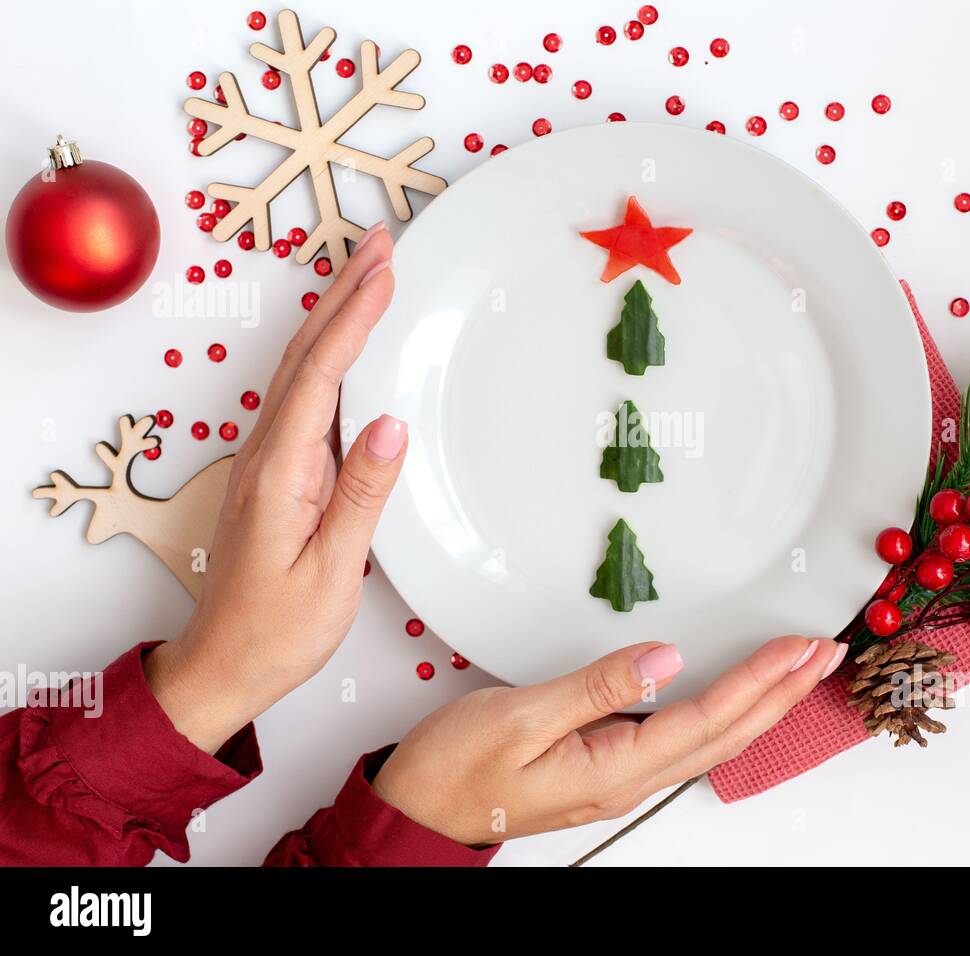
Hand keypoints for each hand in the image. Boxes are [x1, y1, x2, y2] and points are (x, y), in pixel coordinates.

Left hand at [146, 222, 406, 751]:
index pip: (322, 374)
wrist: (225, 664)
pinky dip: (329, 354)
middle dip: (343, 291)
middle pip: (306, 353)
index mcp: (281, 471)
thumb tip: (392, 423)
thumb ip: (360, 494)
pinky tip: (347, 345)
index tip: (385, 270)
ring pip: (302, 368)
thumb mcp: (331, 569)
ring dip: (335, 315)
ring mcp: (269, 461)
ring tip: (370, 274)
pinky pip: (304, 396)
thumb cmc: (278, 628)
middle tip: (380, 242)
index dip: (354, 317)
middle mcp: (267, 454)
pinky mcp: (277, 473)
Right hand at [372, 636, 847, 844]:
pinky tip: (734, 699)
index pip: (708, 717)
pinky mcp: (606, 766)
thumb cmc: (455, 768)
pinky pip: (685, 740)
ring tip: (797, 671)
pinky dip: (724, 713)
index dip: (760, 680)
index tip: (799, 646)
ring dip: (761, 703)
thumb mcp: (520, 717)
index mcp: (614, 767)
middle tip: (825, 654)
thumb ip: (596, 687)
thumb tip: (665, 658)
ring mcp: (620, 776)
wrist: (418, 812)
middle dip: (783, 693)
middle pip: (728, 735)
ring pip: (712, 740)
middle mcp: (628, 778)